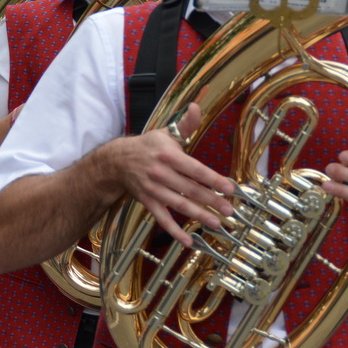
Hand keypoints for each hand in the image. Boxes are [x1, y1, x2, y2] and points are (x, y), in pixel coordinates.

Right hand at [108, 104, 235, 245]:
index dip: (213, 179)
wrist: (117, 161)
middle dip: (212, 201)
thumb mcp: (166, 132)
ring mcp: (154, 189)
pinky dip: (175, 231)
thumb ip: (185, 124)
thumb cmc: (148, 146)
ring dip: (199, 215)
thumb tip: (197, 106)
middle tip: (230, 211)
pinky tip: (189, 241)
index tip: (230, 189)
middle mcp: (161, 173)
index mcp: (169, 155)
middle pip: (190, 190)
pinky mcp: (148, 202)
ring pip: (179, 205)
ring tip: (217, 224)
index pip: (195, 169)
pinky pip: (162, 219)